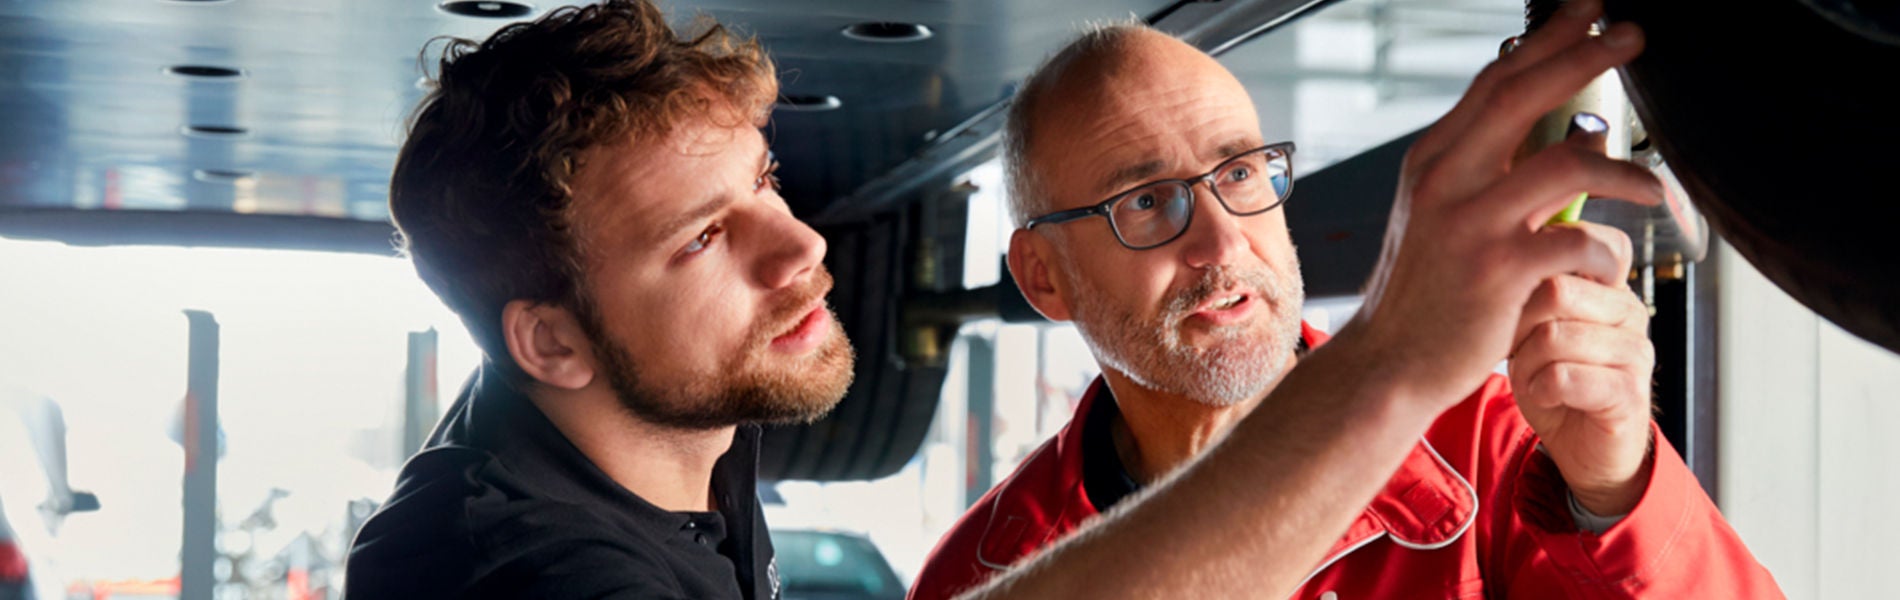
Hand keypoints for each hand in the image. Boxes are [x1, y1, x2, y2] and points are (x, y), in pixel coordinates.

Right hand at [1342, 0, 1662, 409]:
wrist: (1388, 363)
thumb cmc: (1423, 293)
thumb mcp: (1441, 216)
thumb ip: (1489, 171)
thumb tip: (1559, 133)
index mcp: (1432, 161)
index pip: (1494, 81)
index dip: (1545, 39)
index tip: (1588, 9)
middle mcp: (1445, 180)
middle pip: (1522, 95)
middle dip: (1584, 57)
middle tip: (1632, 35)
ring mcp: (1469, 224)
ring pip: (1564, 162)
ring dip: (1622, 165)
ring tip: (1655, 180)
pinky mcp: (1497, 271)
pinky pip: (1575, 239)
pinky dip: (1606, 247)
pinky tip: (1613, 260)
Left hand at [1510, 270, 1655, 515]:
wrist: (1582, 445)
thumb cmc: (1553, 379)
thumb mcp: (1532, 326)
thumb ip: (1529, 289)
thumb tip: (1500, 256)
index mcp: (1608, 285)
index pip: (1569, 249)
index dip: (1527, 278)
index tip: (1514, 308)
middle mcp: (1629, 310)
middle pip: (1555, 290)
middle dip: (1518, 323)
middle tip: (1517, 349)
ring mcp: (1635, 350)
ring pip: (1553, 336)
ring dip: (1527, 363)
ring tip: (1533, 376)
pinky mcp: (1630, 391)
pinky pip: (1564, 377)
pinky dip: (1540, 389)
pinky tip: (1545, 396)